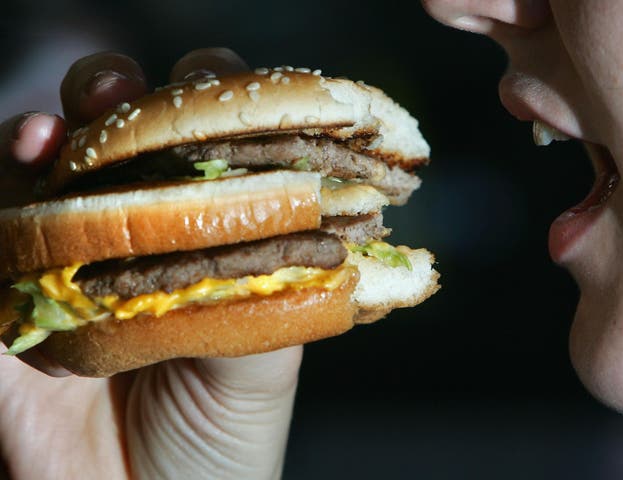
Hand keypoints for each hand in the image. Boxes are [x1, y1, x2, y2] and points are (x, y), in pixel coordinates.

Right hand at [0, 49, 300, 479]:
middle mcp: (135, 241)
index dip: (212, 110)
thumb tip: (291, 215)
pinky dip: (3, 178)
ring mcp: (65, 260)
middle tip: (129, 96)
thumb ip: (273, 289)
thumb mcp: (262, 367)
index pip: (211, 154)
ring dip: (55, 129)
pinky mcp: (4, 290)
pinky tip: (24, 161)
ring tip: (66, 128)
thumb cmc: (217, 449)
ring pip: (50, 161)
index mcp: (203, 246)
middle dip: (126, 100)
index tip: (216, 86)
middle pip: (127, 138)